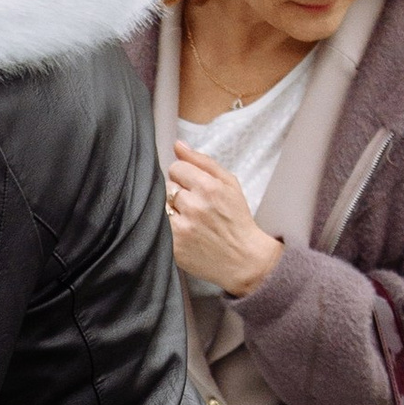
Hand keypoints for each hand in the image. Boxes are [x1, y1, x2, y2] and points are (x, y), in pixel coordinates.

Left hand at [165, 147, 284, 297]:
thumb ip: (203, 161)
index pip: (176, 168)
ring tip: (187, 220)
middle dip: (177, 193)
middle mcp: (194, 206)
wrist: (244, 260)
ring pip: (160, 206)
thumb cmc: (237, 219)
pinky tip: (183, 232)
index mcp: (209, 187)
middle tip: (193, 206)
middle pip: (166, 186)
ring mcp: (182, 228)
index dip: (184, 176)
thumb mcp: (229, 184)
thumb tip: (178, 144)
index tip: (193, 187)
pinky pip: (159, 227)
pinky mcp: (174, 247)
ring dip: (170, 210)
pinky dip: (167, 228)